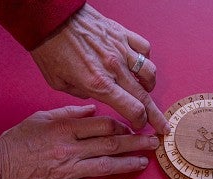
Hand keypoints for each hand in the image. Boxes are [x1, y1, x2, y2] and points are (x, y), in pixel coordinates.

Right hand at [0, 105, 159, 178]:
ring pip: (105, 166)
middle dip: (136, 143)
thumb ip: (68, 113)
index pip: (103, 125)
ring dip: (128, 164)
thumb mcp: (40, 117)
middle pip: (111, 144)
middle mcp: (69, 149)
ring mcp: (66, 171)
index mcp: (65, 128)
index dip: (123, 125)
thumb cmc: (17, 140)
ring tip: (144, 162)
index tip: (133, 127)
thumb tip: (93, 110)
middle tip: (153, 143)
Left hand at [30, 3, 169, 134]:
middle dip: (156, 115)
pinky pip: (144, 49)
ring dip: (150, 86)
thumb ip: (81, 93)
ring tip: (146, 90)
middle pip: (145, 97)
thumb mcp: (58, 83)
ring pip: (149, 73)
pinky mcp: (122, 34)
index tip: (140, 126)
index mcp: (99, 84)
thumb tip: (95, 94)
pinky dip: (145, 59)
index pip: (132, 109)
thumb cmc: (50, 49)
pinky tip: (140, 64)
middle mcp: (114, 68)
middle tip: (163, 125)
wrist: (51, 18)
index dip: (140, 121)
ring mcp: (121, 50)